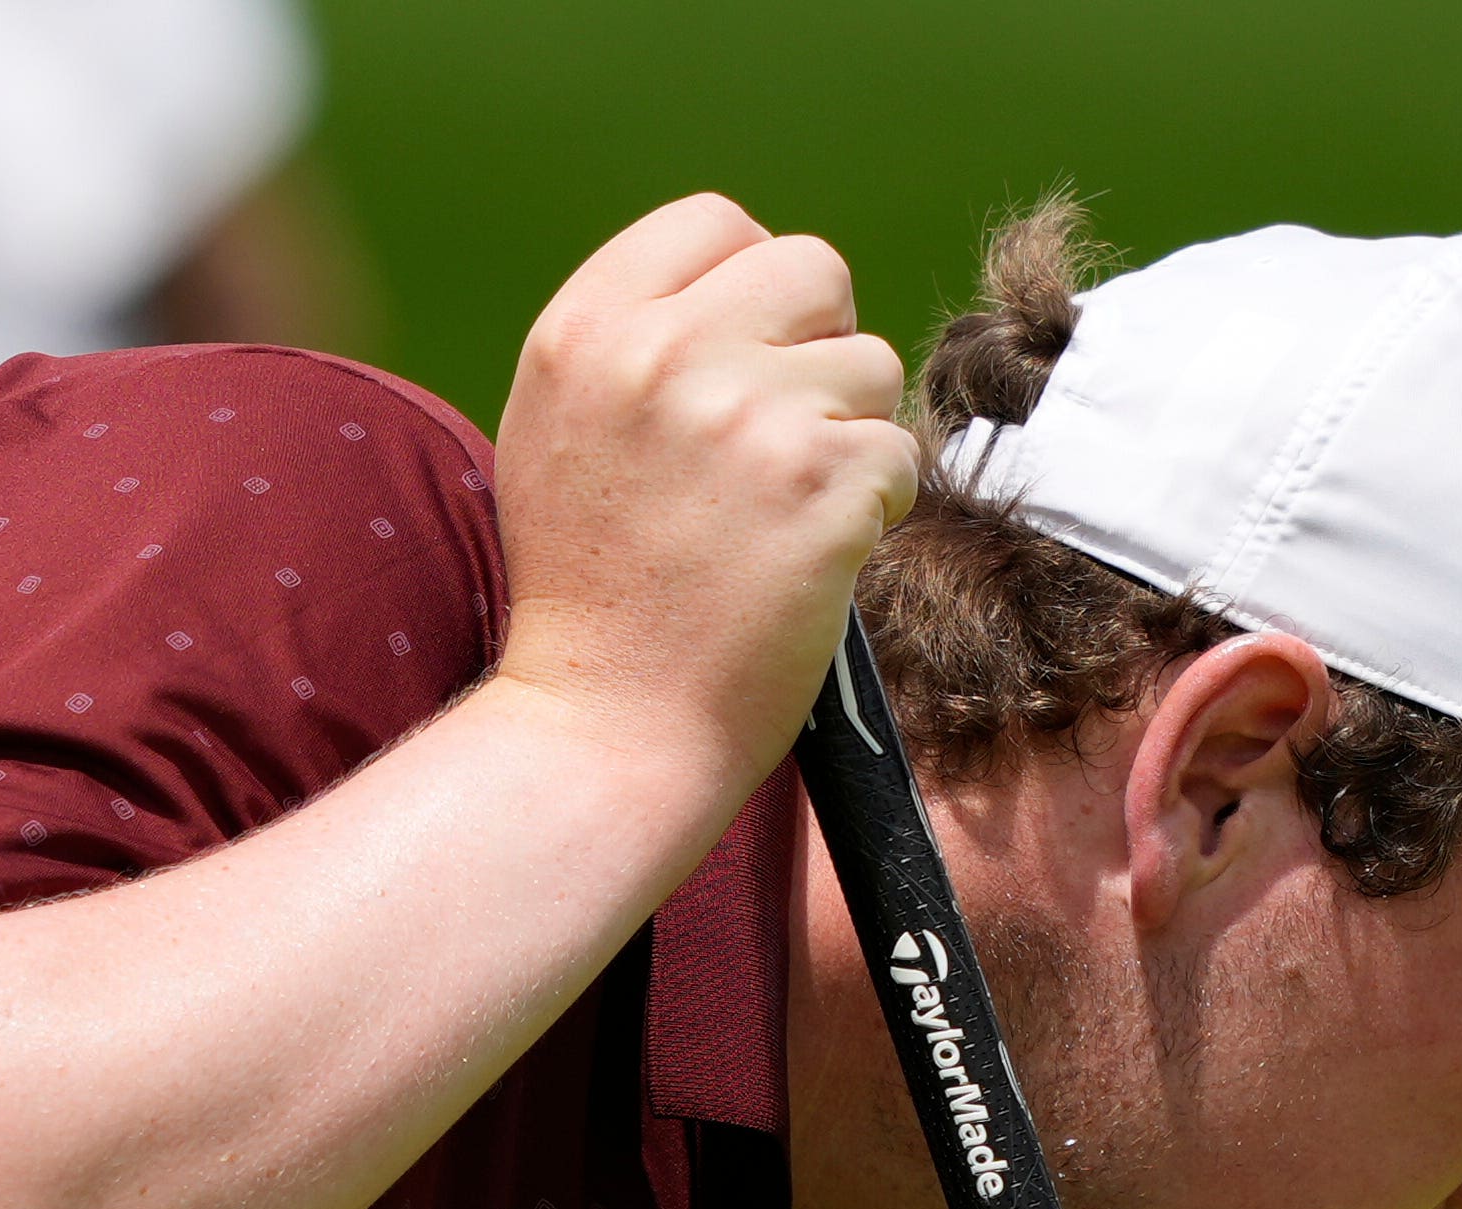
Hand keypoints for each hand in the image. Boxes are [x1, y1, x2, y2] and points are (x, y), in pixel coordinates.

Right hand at [480, 198, 916, 816]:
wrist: (605, 732)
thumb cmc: (589, 599)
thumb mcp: (560, 432)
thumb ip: (635, 344)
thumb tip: (742, 293)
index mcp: (585, 330)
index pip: (716, 222)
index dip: (754, 287)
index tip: (750, 358)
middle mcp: (661, 354)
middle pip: (810, 270)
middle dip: (819, 348)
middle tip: (782, 440)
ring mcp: (746, 415)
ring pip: (869, 364)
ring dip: (850, 437)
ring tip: (782, 517)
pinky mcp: (822, 482)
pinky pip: (900, 454)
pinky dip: (876, 510)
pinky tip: (814, 559)